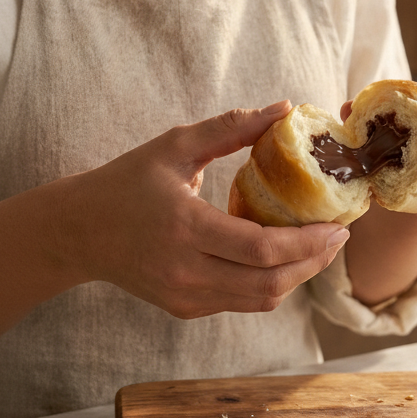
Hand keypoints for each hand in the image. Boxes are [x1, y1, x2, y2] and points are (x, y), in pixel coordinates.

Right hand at [60, 101, 349, 318]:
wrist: (78, 232)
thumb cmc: (127, 182)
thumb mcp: (175, 146)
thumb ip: (230, 127)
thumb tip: (283, 109)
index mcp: (184, 228)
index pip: (261, 248)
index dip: (308, 242)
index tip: (337, 224)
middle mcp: (185, 271)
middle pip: (270, 282)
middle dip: (314, 262)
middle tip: (338, 236)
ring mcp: (185, 297)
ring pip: (261, 300)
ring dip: (297, 277)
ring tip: (318, 247)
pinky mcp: (185, 309)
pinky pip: (241, 302)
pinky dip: (269, 282)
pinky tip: (281, 256)